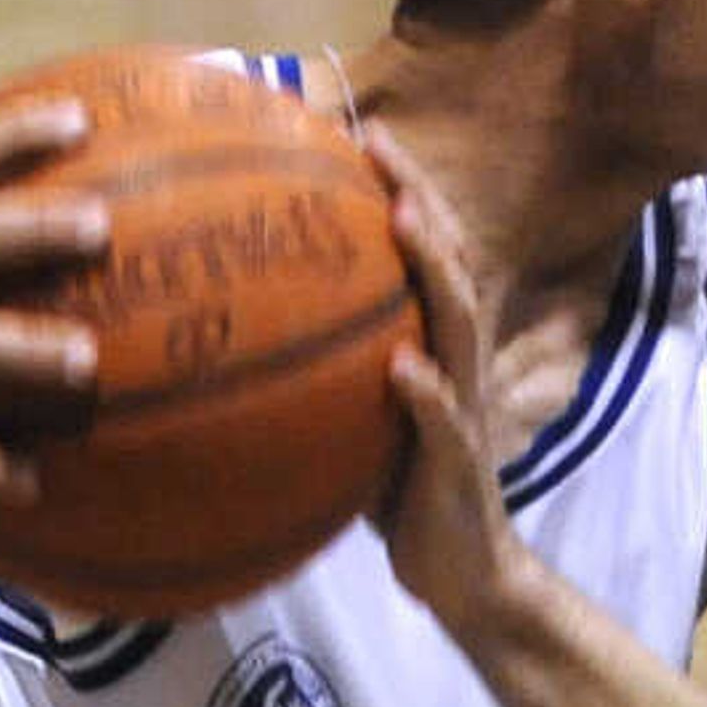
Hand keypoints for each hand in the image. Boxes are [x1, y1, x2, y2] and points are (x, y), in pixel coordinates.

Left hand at [361, 125, 526, 630]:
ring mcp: (462, 409)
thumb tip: (243, 340)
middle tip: (379, 142)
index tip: (356, 133)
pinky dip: (427, 393)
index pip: (422, 252)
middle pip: (448, 261)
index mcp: (432, 348)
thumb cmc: (404, 495)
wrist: (463, 574)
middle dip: (417, 195)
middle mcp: (454, 363)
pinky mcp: (458, 465)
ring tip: (405, 218)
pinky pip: (445, 424)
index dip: (398, 189)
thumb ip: (326, 374)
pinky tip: (404, 368)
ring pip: (459, 323)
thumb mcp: (359, 422)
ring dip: (434, 268)